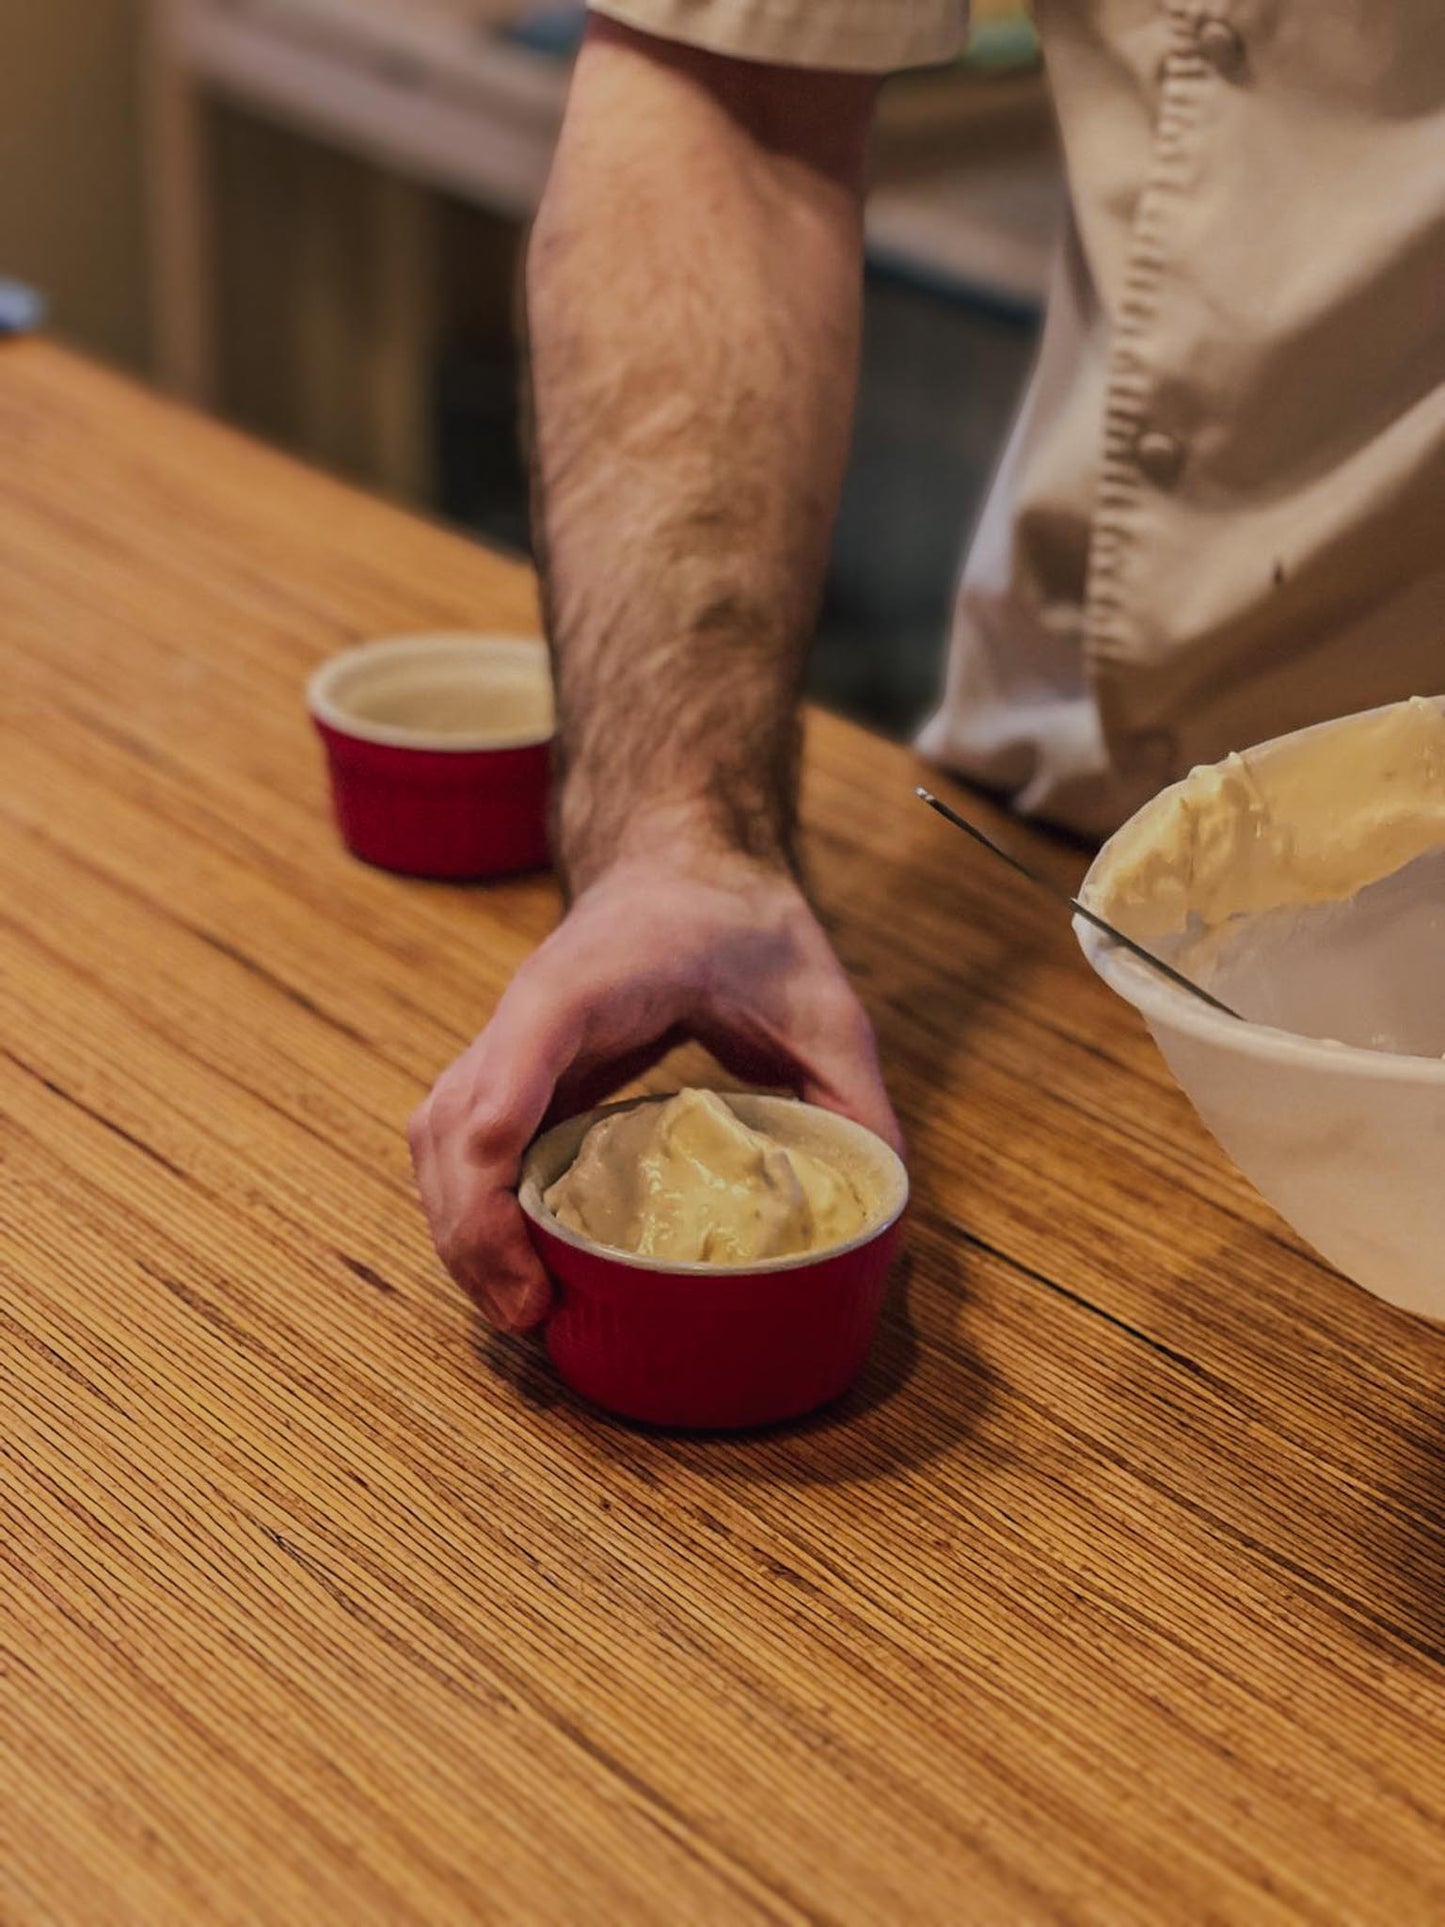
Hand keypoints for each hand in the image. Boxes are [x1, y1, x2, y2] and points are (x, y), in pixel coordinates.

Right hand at [408, 850, 900, 1330]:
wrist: (682, 865)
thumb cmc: (741, 925)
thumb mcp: (819, 1002)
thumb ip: (853, 1093)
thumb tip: (884, 1195)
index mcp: (598, 977)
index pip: (529, 1035)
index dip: (503, 1112)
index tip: (503, 1192)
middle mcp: (527, 1011)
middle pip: (455, 1116)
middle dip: (475, 1221)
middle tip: (531, 1309)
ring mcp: (505, 1044)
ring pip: (436, 1138)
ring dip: (458, 1228)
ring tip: (517, 1309)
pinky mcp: (506, 1075)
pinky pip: (452, 1146)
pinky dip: (464, 1210)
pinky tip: (508, 1269)